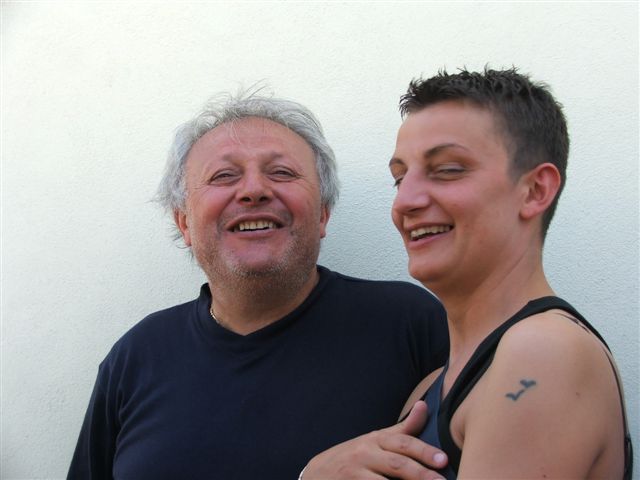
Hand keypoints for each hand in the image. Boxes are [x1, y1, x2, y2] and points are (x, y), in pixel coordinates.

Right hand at [302, 401, 447, 478]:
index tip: (443, 460)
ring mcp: (355, 473)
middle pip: (397, 464)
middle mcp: (364, 454)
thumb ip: (403, 428)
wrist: (317, 473)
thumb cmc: (354, 456)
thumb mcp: (376, 439)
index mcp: (375, 439)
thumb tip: (424, 406)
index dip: (423, 451)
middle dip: (421, 474)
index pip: (403, 443)